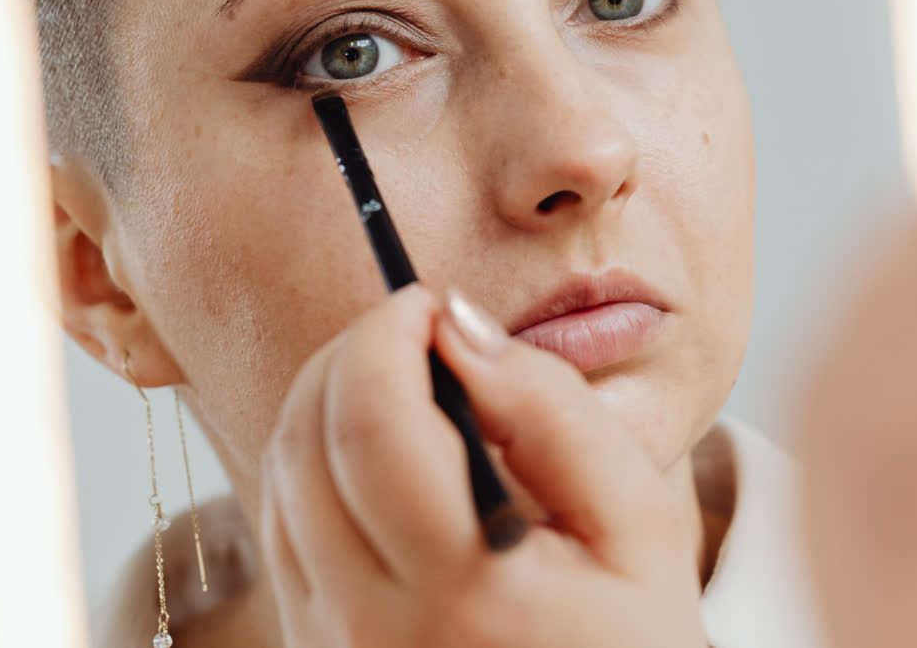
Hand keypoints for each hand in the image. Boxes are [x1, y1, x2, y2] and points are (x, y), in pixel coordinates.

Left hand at [258, 285, 706, 647]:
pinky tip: (376, 452)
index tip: (425, 303)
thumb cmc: (634, 646)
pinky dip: (311, 465)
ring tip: (399, 381)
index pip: (372, 422)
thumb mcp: (640, 528)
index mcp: (465, 591)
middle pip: (303, 443)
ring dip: (322, 404)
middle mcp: (372, 628)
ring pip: (276, 484)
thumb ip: (554, 415)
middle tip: (410, 328)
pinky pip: (279, 533)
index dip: (385, 334)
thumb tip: (461, 326)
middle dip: (347, 354)